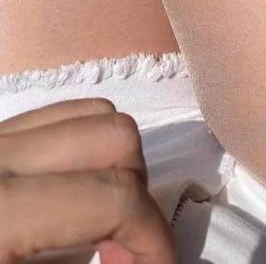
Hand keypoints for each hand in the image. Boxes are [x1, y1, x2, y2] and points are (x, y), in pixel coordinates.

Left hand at [0, 97, 174, 263]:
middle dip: (139, 195)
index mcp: (4, 208)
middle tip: (125, 250)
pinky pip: (61, 115)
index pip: (113, 198)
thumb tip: (135, 256)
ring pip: (95, 112)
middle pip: (115, 138)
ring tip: (102, 221)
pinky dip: (87, 147)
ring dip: (118, 164)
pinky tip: (74, 196)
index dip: (153, 238)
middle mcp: (1, 153)